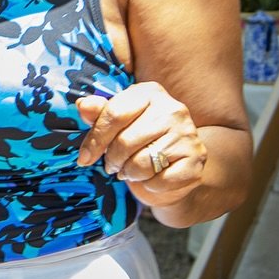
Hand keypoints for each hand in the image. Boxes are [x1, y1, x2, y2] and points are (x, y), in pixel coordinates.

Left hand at [75, 81, 207, 208]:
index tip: (84, 158)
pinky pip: (161, 181)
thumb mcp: (118, 123)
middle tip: (113, 165)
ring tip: (131, 170)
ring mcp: (187, 134)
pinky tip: (152, 178)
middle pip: (125, 141)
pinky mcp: (196, 160)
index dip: (95, 140)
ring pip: (142, 164)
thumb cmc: (139, 140)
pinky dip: (150, 185)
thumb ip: (99, 113)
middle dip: (112, 160)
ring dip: (130, 174)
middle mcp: (173, 109)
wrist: (177, 165)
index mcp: (149, 93)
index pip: (114, 113)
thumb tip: (82, 105)